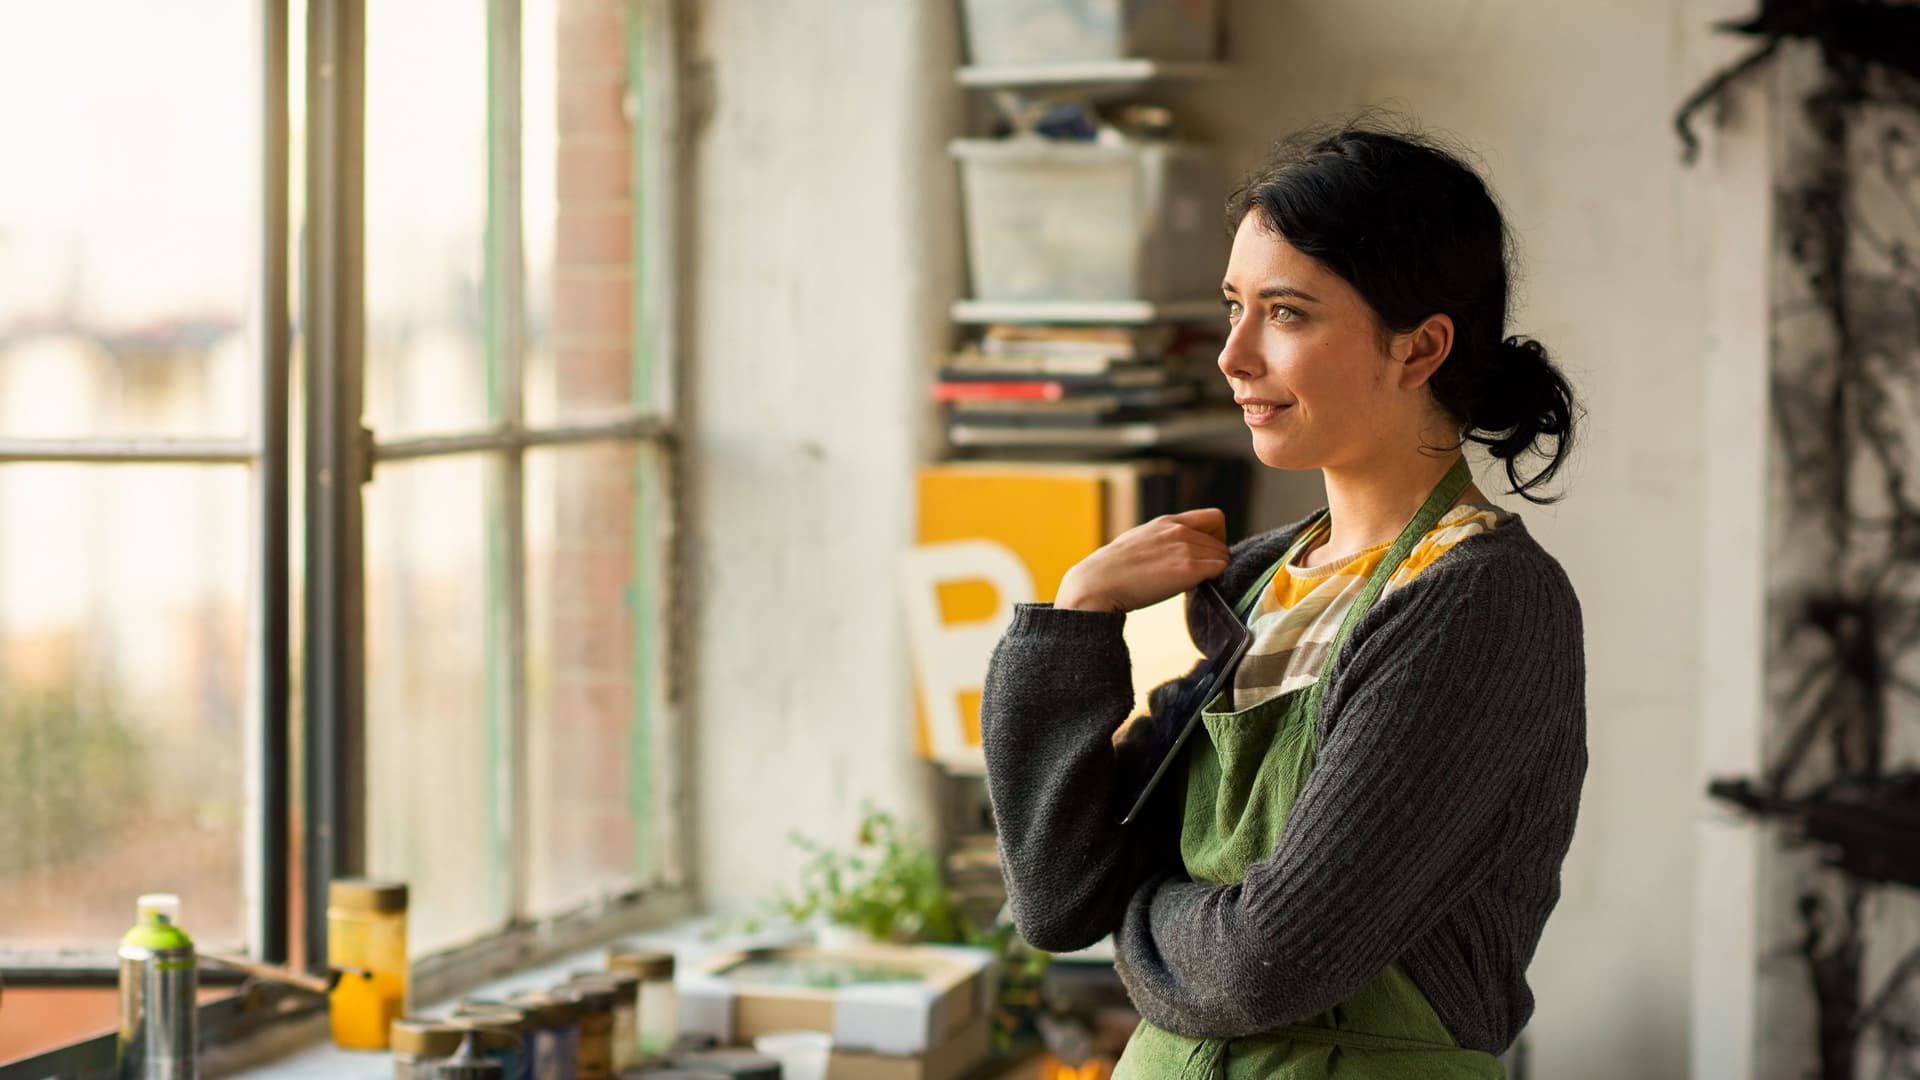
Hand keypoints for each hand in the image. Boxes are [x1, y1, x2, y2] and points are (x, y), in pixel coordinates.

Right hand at [1054, 508, 1229, 613]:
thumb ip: (1159, 542)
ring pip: (1223, 557)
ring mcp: (1184, 548)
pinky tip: (1194, 590)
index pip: (1214, 518)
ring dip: (1214, 573)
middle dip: (1214, 561)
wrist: (1097, 583)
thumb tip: (1168, 555)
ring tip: (1192, 585)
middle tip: (1197, 578)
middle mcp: (1178, 530)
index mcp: (1166, 521)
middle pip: (1221, 543)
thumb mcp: (1137, 542)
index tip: (1204, 555)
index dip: (1216, 538)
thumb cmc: (1110, 570)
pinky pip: (1219, 570)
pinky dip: (1214, 581)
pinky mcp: (1188, 569)